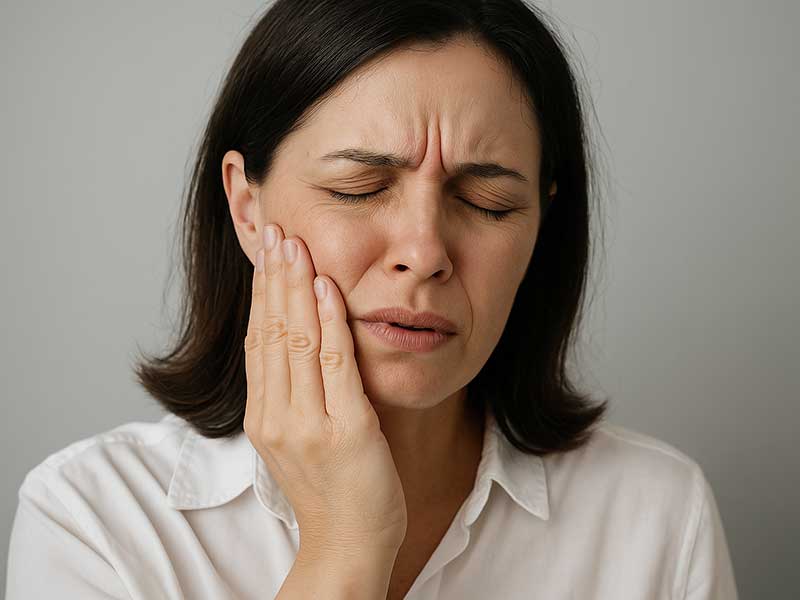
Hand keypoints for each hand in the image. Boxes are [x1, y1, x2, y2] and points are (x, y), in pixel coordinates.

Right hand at [243, 223, 407, 559]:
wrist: (349, 545)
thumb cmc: (332, 490)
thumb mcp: (299, 439)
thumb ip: (292, 393)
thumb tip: (293, 342)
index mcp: (263, 417)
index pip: (258, 342)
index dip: (262, 294)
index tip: (267, 254)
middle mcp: (277, 417)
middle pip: (271, 332)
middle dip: (274, 279)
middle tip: (277, 232)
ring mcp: (308, 424)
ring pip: (296, 341)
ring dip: (295, 288)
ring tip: (296, 245)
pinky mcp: (345, 429)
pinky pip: (333, 365)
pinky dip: (328, 322)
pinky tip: (325, 288)